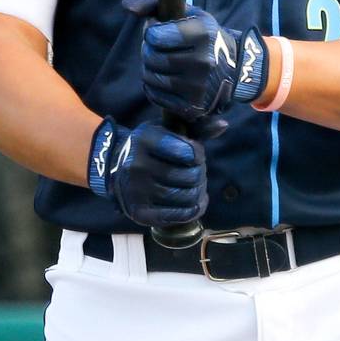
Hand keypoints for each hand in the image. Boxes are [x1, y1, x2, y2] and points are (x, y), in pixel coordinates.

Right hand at [88, 117, 206, 226]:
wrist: (116, 167)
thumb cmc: (149, 147)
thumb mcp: (166, 130)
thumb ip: (195, 128)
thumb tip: (223, 124)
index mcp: (145, 140)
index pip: (188, 152)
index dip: (199, 154)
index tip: (195, 154)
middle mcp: (138, 165)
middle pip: (190, 177)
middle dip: (201, 174)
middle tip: (198, 172)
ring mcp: (137, 191)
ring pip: (186, 197)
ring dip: (199, 193)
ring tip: (198, 187)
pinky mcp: (140, 213)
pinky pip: (177, 216)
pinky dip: (193, 210)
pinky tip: (196, 204)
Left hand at [125, 0, 268, 120]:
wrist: (234, 68)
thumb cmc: (202, 35)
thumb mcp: (186, 12)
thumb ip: (153, 3)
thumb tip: (127, 6)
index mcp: (204, 34)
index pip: (155, 36)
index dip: (151, 31)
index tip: (160, 30)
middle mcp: (204, 61)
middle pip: (151, 57)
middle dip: (148, 50)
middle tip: (158, 47)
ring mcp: (199, 87)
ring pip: (150, 77)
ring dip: (149, 68)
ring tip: (161, 61)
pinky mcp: (193, 106)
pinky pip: (155, 96)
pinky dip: (153, 87)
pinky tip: (165, 77)